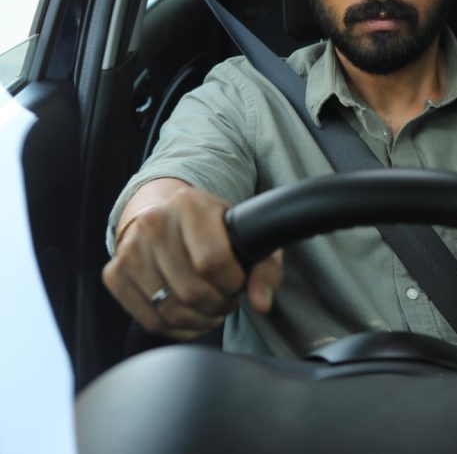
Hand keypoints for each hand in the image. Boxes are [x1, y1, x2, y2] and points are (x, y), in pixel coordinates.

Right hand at [102, 179, 282, 340]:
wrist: (168, 215)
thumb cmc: (216, 231)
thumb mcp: (248, 239)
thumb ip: (265, 270)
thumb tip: (261, 304)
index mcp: (190, 205)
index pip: (213, 261)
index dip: (233, 284)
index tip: (238, 283)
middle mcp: (154, 223)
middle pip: (191, 291)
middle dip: (218, 305)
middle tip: (226, 298)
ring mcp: (129, 249)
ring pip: (170, 311)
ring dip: (199, 319)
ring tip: (211, 306)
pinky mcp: (114, 273)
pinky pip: (150, 320)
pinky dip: (177, 328)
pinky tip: (190, 315)